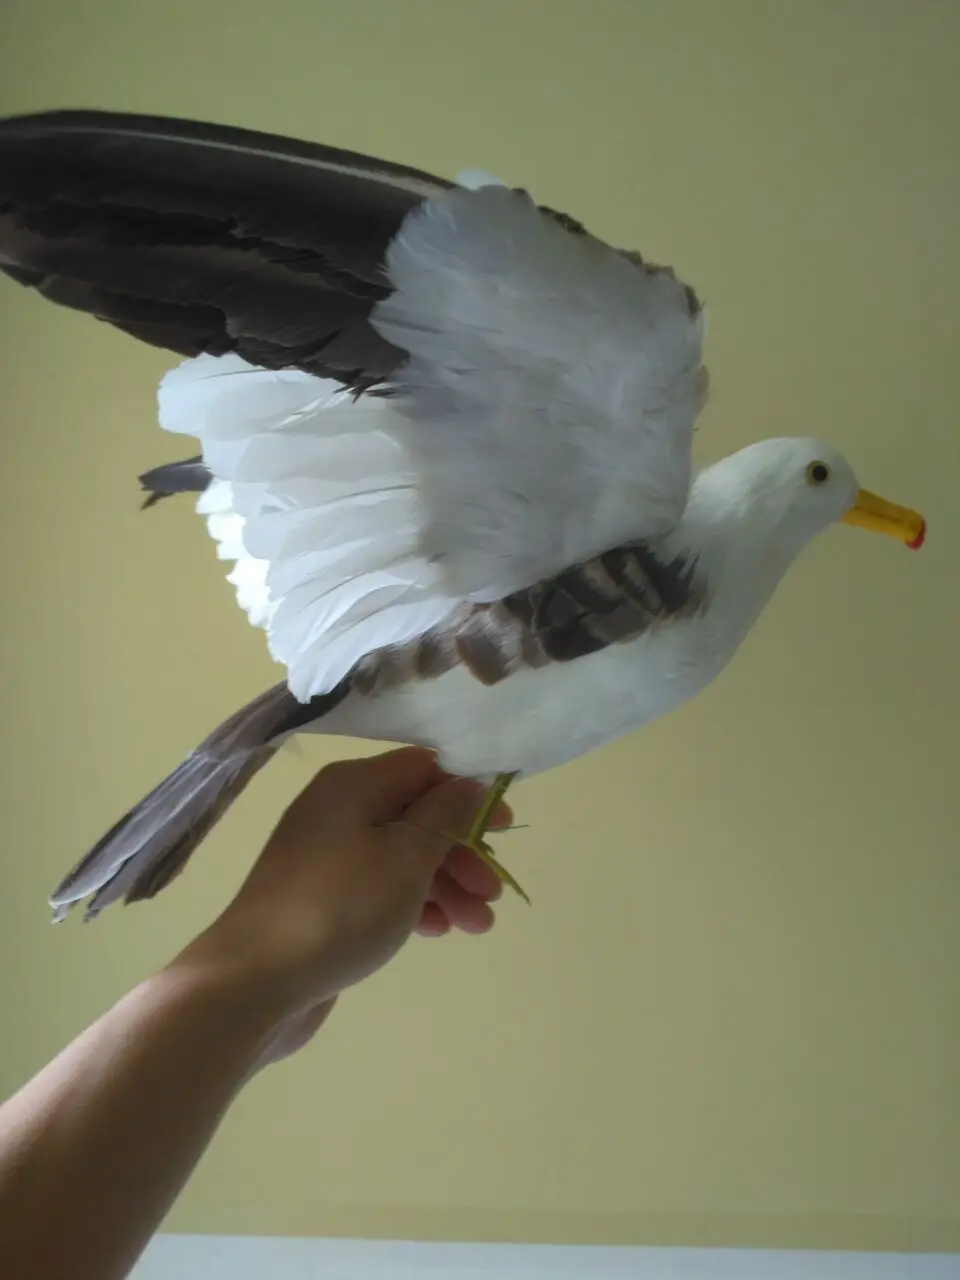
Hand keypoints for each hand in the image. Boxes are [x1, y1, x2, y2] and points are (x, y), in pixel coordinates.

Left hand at [176, 748, 509, 1060]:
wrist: (253, 981)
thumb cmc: (339, 908)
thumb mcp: (406, 856)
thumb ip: (445, 815)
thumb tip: (468, 781)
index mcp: (353, 785)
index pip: (423, 768)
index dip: (468, 793)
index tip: (503, 828)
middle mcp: (335, 810)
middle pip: (414, 815)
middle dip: (459, 852)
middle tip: (491, 893)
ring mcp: (324, 857)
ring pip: (399, 857)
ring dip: (443, 885)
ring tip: (477, 926)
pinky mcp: (319, 900)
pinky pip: (377, 888)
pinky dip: (410, 903)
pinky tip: (436, 931)